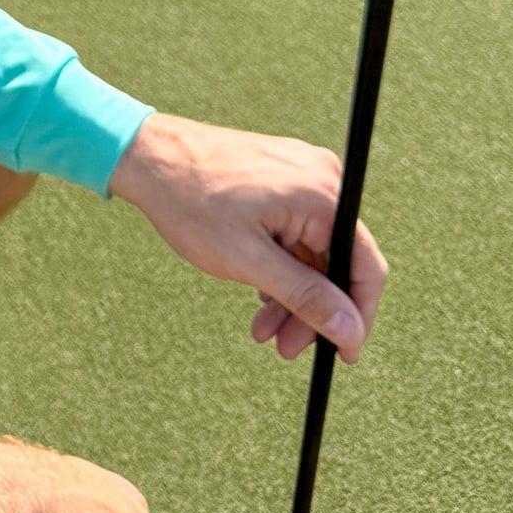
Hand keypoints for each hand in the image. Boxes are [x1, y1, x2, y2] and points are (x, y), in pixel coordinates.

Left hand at [108, 112, 388, 363]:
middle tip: (286, 348)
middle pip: (337, 262)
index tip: (344, 355)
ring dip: (292, 294)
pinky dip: (280, 267)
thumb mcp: (249, 261)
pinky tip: (259, 295)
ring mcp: (302, 176)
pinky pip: (297, 234)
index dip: (357, 315)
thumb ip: (305, 297)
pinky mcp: (282, 180)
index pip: (365, 266)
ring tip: (262, 331)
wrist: (146, 157)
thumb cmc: (192, 203)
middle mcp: (323, 179)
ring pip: (314, 252)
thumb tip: (351, 332)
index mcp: (323, 195)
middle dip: (312, 311)